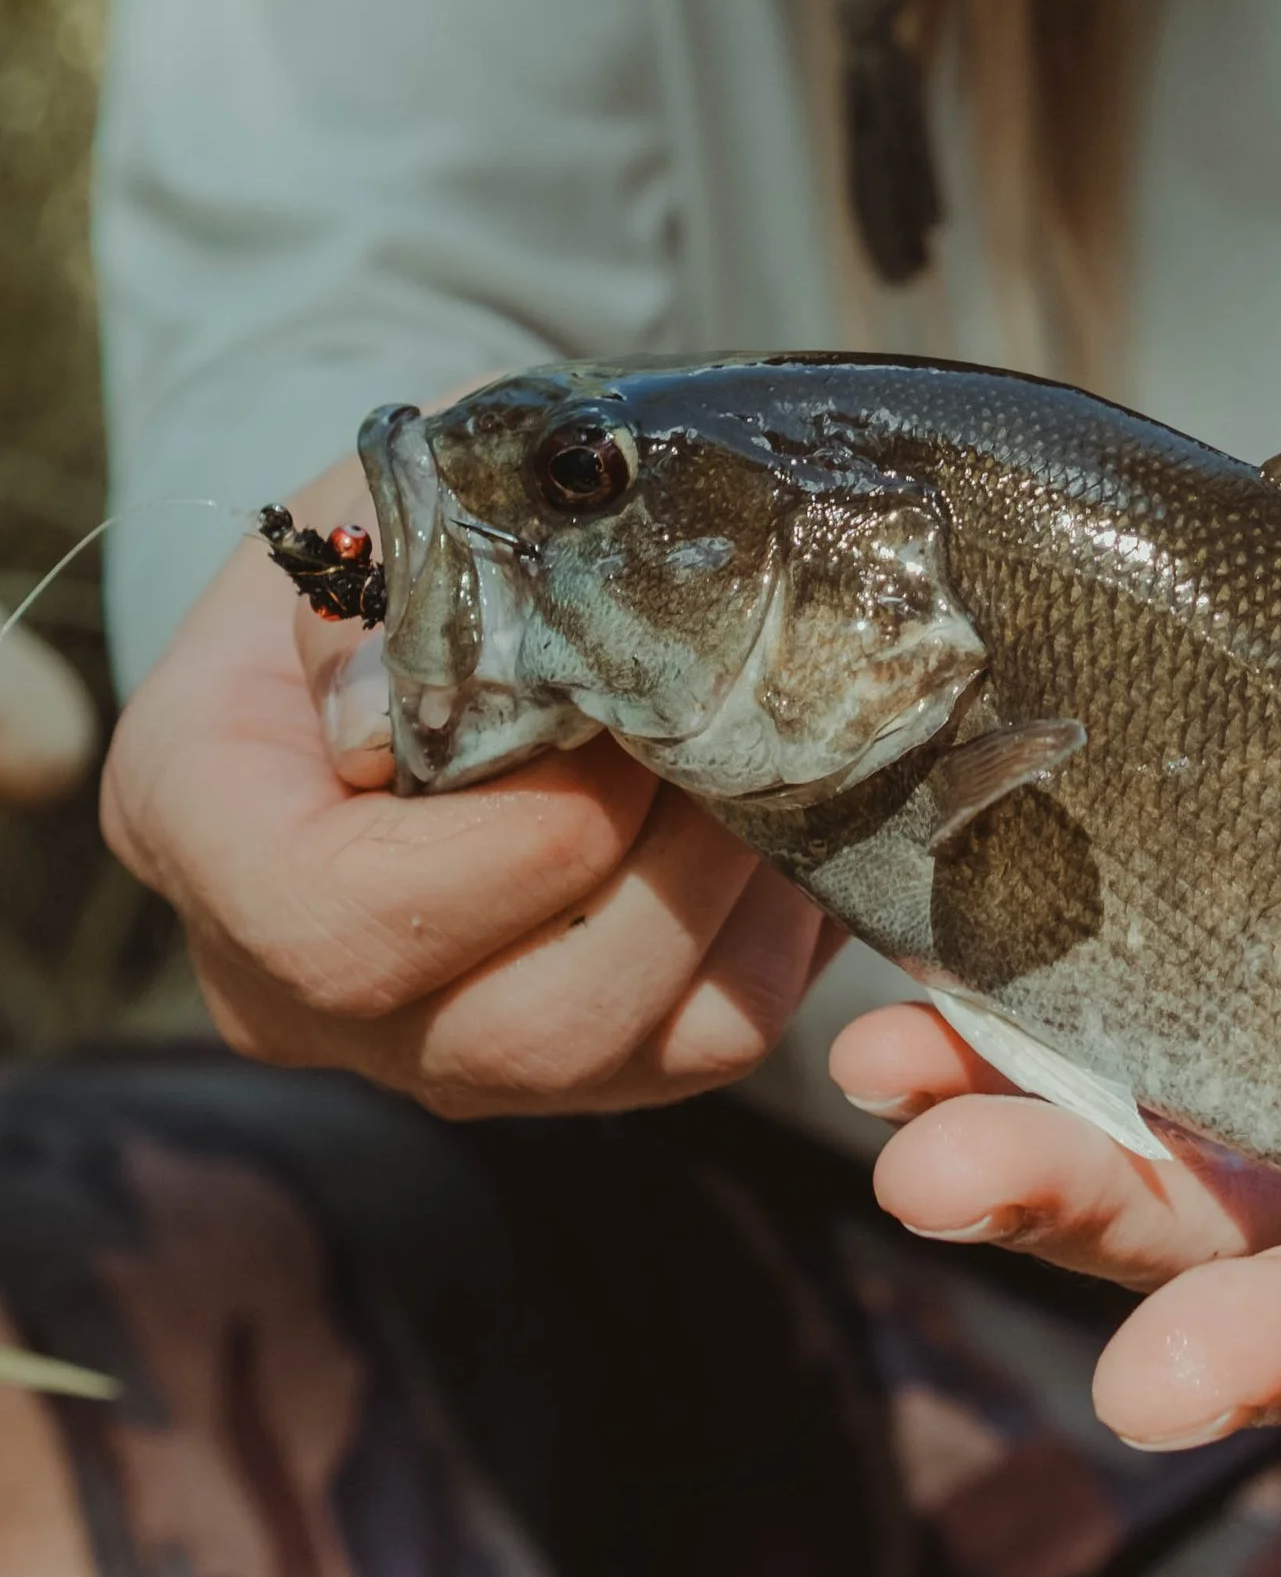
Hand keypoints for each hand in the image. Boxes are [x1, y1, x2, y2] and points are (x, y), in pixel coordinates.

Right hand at [103, 455, 838, 1117]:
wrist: (417, 607)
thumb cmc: (391, 546)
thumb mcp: (372, 502)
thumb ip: (411, 565)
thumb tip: (486, 666)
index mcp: (203, 830)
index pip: (334, 922)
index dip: (510, 846)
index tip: (613, 722)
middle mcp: (293, 988)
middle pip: (508, 1028)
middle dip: (662, 877)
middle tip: (734, 735)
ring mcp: (430, 1050)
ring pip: (616, 1055)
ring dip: (729, 902)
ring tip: (775, 765)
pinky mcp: (565, 1075)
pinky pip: (702, 1045)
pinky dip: (770, 934)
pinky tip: (781, 820)